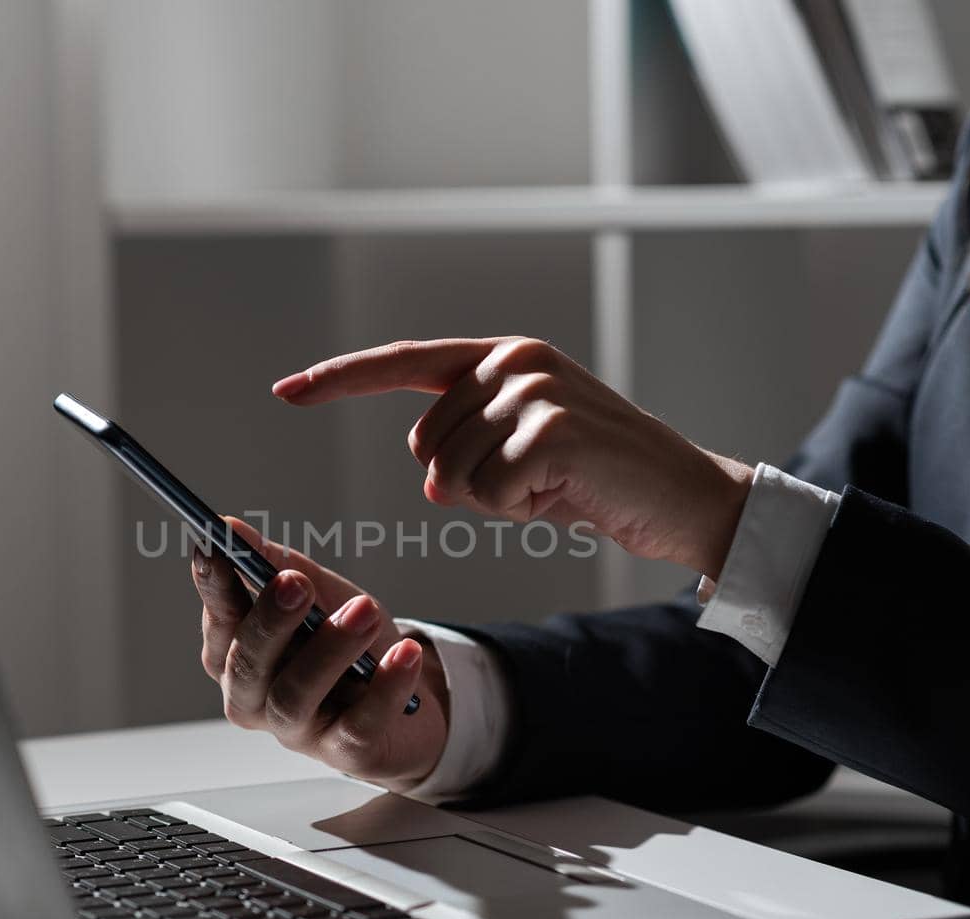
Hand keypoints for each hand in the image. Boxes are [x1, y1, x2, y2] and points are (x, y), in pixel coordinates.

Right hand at [191, 518, 449, 792]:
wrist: (404, 703)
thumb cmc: (347, 646)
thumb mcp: (314, 595)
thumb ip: (273, 565)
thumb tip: (232, 529)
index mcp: (236, 656)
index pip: (218, 620)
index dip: (214, 585)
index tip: (215, 545)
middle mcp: (254, 698)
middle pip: (248, 664)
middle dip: (270, 620)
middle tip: (295, 581)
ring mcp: (296, 730)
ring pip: (296, 695)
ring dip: (330, 649)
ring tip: (364, 612)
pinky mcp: (344, 752)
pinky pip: (359, 724)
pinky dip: (385, 688)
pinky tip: (404, 654)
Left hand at [273, 337, 752, 577]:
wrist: (682, 495)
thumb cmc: (599, 478)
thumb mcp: (523, 451)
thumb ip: (466, 446)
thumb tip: (432, 478)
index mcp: (503, 356)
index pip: (405, 364)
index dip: (341, 379)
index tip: (287, 391)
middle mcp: (515, 361)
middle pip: (426, 446)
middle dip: (467, 482)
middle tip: (536, 480)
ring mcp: (535, 391)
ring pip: (453, 476)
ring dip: (497, 500)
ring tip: (556, 485)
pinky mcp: (552, 431)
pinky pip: (488, 494)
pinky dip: (520, 510)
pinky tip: (565, 495)